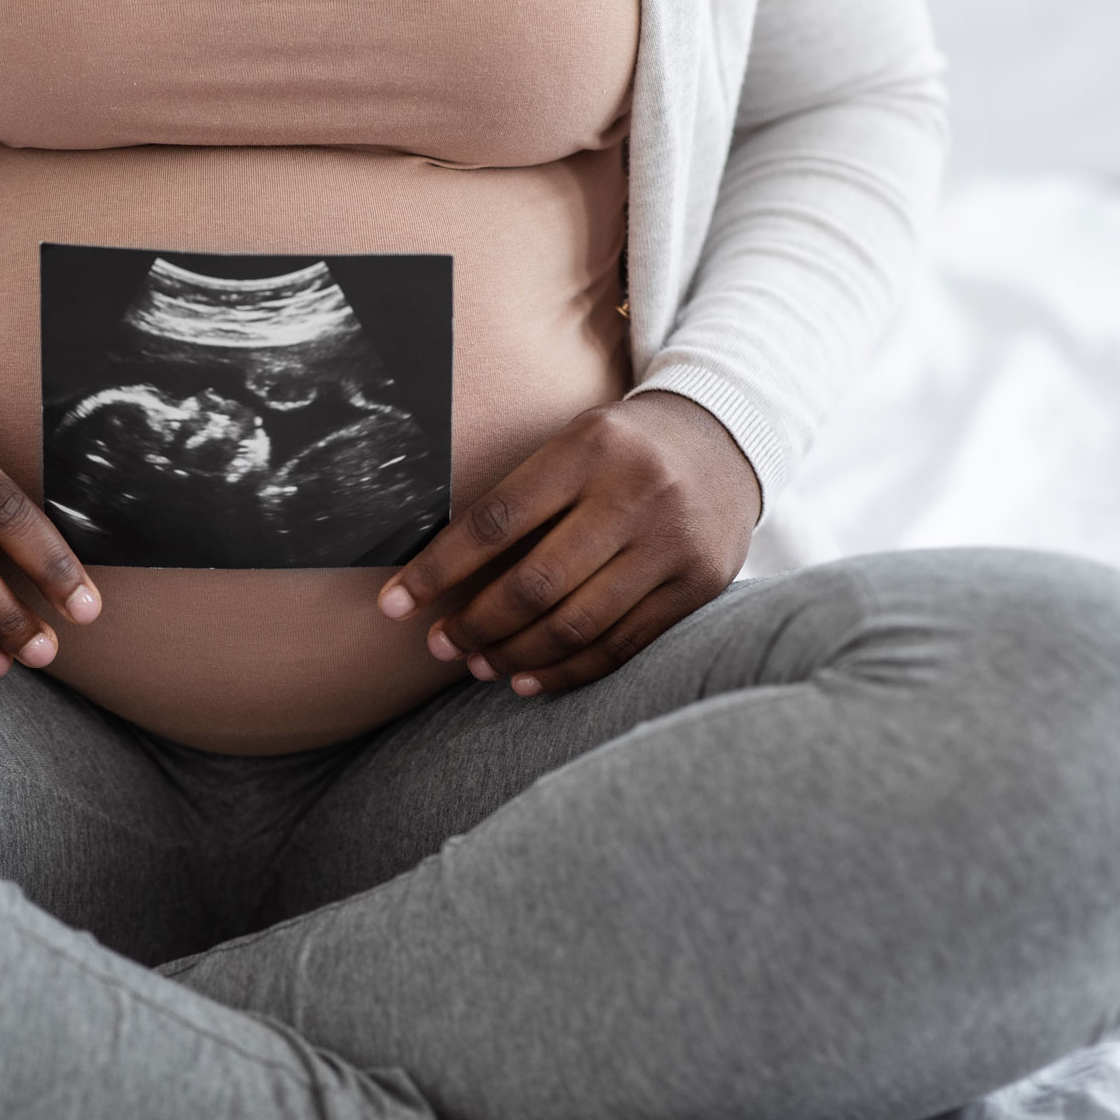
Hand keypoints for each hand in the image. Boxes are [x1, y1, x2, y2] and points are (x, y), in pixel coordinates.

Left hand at [375, 391, 759, 696]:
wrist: (725, 438)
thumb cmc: (620, 448)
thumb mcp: (571, 445)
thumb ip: (518, 500)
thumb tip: (436, 573)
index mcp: (587, 449)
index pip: (495, 521)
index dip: (438, 570)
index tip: (394, 604)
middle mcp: (634, 494)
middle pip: (536, 583)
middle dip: (475, 624)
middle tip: (438, 645)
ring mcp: (671, 543)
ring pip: (577, 624)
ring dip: (515, 655)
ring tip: (475, 665)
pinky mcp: (699, 584)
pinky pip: (621, 645)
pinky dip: (567, 671)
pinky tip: (527, 681)